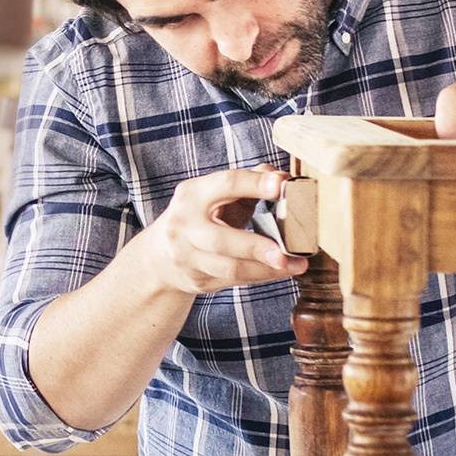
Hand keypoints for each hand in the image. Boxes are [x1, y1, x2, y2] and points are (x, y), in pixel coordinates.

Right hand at [138, 166, 307, 297]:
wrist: (159, 256)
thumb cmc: (199, 217)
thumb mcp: (213, 194)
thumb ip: (247, 183)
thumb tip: (281, 176)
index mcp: (192, 195)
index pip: (226, 185)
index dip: (254, 184)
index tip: (282, 184)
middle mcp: (184, 226)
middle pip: (220, 239)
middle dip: (255, 246)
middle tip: (285, 252)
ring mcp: (188, 257)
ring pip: (230, 267)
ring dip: (266, 269)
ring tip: (295, 266)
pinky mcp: (198, 280)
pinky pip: (235, 280)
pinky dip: (261, 276)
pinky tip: (282, 272)